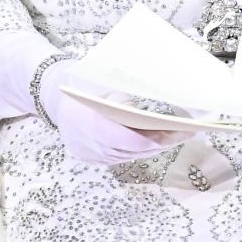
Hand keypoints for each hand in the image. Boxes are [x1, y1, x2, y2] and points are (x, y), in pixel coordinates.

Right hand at [39, 65, 194, 165]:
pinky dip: (137, 149)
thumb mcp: (105, 83)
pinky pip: (120, 157)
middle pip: (137, 150)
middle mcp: (94, 147)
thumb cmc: (82, 84)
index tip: (180, 130)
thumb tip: (154, 104)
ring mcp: (92, 156)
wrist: (54, 96)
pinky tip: (153, 139)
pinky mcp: (91, 158)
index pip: (135, 141)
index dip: (160, 138)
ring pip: (130, 156)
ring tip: (176, 134)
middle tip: (187, 131)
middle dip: (163, 141)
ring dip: (153, 146)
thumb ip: (127, 97)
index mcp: (96, 127)